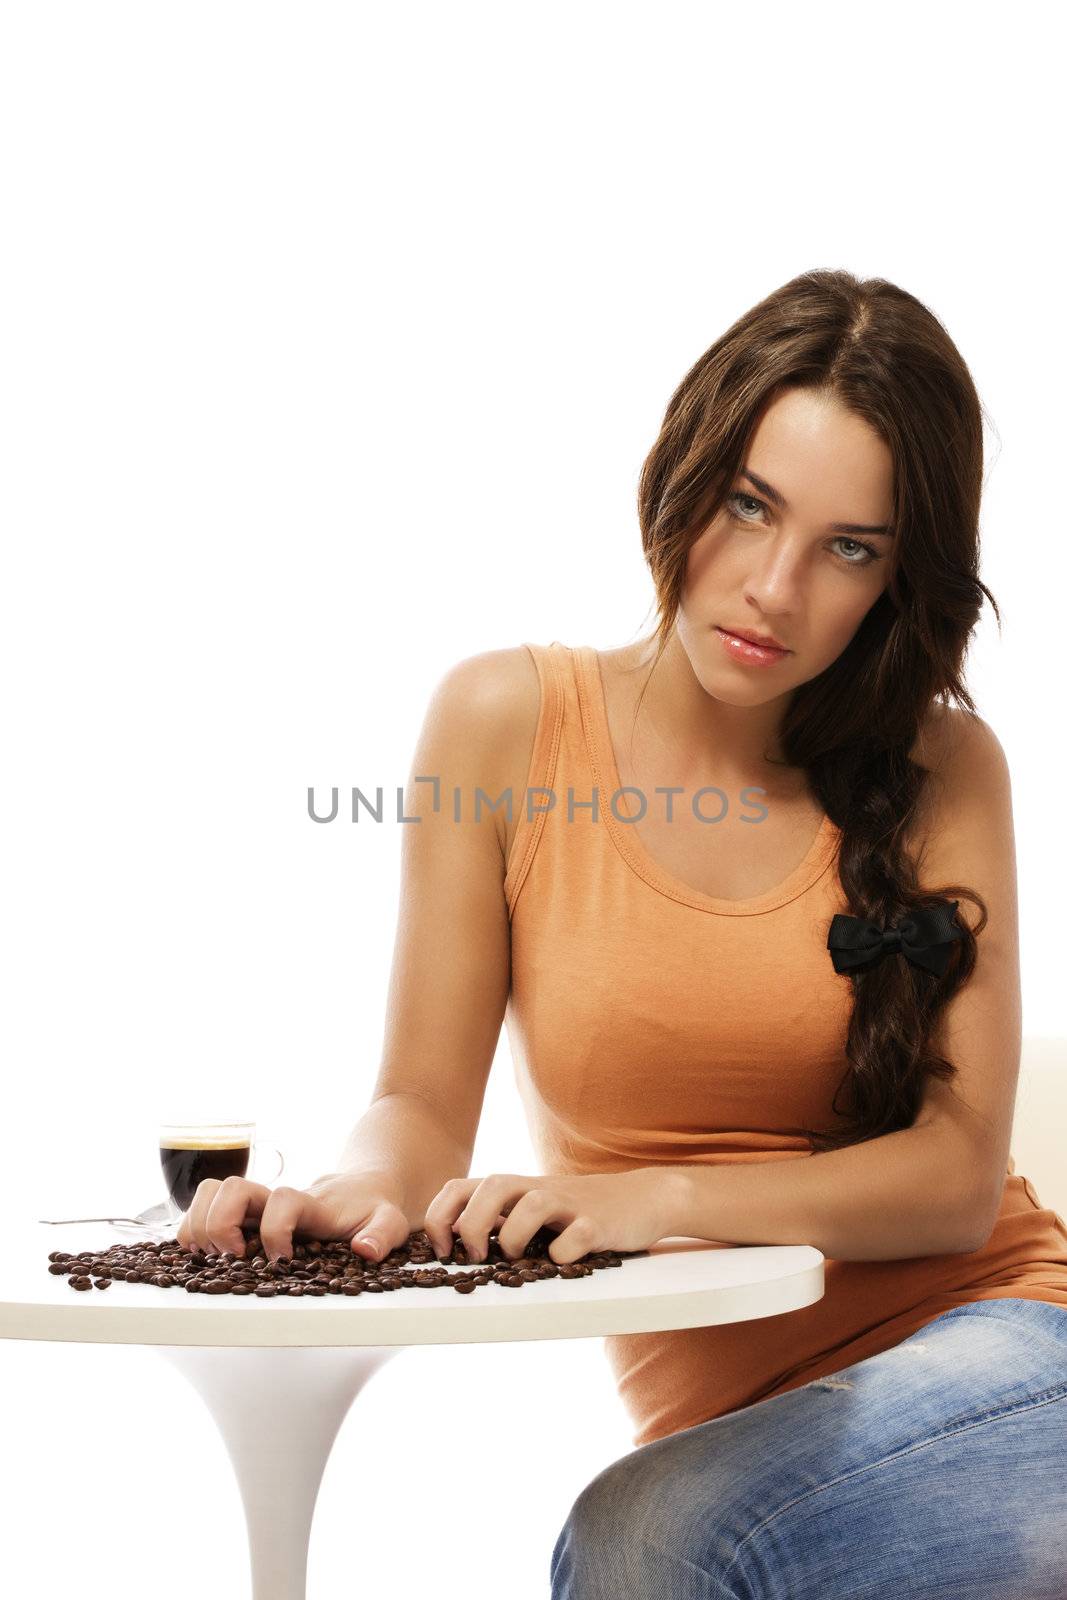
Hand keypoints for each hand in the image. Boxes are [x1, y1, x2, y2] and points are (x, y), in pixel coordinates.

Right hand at [175, 1170, 411, 1264]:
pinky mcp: (245, 1213)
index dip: (275, 1229)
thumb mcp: (390, 1222)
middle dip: (220, 1225)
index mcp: (310, 1204)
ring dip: (199, 1225)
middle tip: (234, 1260)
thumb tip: (365, 1250)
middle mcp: (276, 1199)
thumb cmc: (372, 1210)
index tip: (282, 1259)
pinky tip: (203, 1256)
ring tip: (212, 1259)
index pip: (283, 1199)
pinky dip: (192, 1228)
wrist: (363, 1189)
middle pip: (231, 1187)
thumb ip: (382, 1235)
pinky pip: (204, 1207)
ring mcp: (257, 1204)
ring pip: (210, 1192)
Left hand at [422, 1169, 680, 1265]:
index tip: (441, 1252)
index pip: (459, 1187)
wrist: (643, 1198)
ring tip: (515, 1259)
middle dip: (472, 1225)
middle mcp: (538, 1189)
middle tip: (474, 1257)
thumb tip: (450, 1243)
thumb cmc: (576, 1211)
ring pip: (532, 1205)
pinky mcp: (599, 1223)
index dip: (439, 1218)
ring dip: (513, 1237)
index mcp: (515, 1188)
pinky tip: (561, 1261)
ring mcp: (570, 1204)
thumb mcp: (531, 1207)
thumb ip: (497, 1217)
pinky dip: (564, 1253)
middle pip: (492, 1186)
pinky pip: (577, 1236)